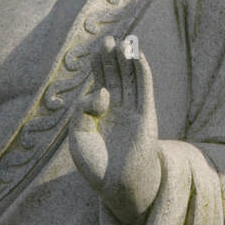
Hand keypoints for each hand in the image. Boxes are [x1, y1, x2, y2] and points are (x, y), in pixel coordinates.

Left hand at [70, 36, 161, 224]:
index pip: (100, 81)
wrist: (117, 185)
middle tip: (108, 39)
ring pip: (130, 79)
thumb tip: (103, 91)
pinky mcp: (146, 115)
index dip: (98, 65)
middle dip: (111, 58)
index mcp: (100, 114)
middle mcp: (117, 109)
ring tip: (123, 42)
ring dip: (127, 60)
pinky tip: (138, 56)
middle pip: (115, 76)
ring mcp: (133, 111)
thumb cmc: (96, 165)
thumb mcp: (78, 134)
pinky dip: (142, 71)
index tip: (96, 48)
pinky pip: (145, 88)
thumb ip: (82, 109)